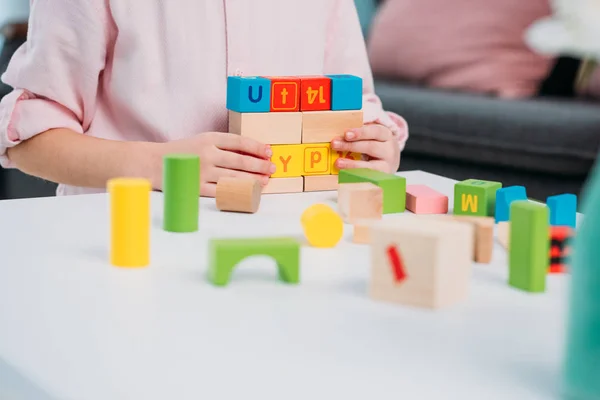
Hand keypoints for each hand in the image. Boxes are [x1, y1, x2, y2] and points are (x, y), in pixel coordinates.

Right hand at [158, 132, 274, 196]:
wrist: (154, 164)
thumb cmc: (182, 152)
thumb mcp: (202, 141)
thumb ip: (222, 145)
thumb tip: (250, 153)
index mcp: (209, 138)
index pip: (239, 141)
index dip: (256, 147)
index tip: (269, 151)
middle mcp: (208, 154)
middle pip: (240, 160)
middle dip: (260, 165)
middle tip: (272, 168)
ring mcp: (203, 172)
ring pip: (235, 176)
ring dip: (253, 179)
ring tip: (265, 180)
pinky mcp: (199, 188)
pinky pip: (223, 191)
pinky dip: (237, 191)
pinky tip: (248, 192)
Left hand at [330, 124, 399, 172]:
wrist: (390, 161)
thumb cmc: (376, 144)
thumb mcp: (372, 136)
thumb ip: (358, 134)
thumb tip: (339, 135)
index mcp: (386, 135)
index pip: (375, 131)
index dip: (360, 133)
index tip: (346, 134)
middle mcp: (389, 150)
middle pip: (371, 147)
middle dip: (352, 146)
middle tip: (335, 144)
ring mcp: (387, 165)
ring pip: (371, 166)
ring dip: (352, 164)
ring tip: (338, 163)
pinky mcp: (382, 178)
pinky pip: (368, 178)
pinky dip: (355, 176)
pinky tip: (344, 174)